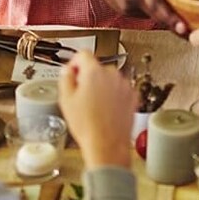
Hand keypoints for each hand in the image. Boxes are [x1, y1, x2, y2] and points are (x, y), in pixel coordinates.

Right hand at [59, 52, 136, 168]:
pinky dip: (114, 96)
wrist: (107, 144)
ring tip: (94, 107)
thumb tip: (68, 70)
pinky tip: (106, 110)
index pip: (83, 54)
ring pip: (109, 79)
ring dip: (102, 87)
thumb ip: (65, 78)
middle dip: (88, 78)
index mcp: (94, 72)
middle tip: (81, 96)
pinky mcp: (133, 96)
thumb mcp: (66, 100)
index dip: (75, 63)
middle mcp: (112, 74)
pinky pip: (120, 90)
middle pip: (97, 68)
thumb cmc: (88, 126)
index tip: (73, 72)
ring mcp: (125, 85)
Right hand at [88, 0, 187, 33]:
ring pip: (152, 14)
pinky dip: (152, 7)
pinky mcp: (125, 11)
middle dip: (175, 22)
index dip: (172, 19)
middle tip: (187, 27)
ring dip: (163, 10)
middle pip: (157, 16)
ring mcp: (127, 7)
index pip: (158, 5)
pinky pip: (144, 12)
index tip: (183, 29)